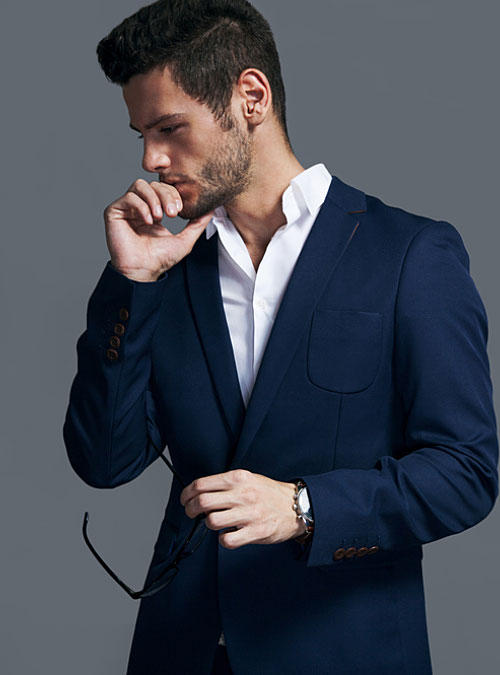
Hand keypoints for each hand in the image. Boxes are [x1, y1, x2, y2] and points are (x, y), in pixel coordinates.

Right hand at [103, 178, 215, 280]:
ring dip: (153, 198)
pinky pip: (128, 197)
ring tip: (159, 216)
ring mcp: (126, 208)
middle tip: (172, 213)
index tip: (179, 211)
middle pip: (153, 184)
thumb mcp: (185, 239)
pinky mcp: (114, 212)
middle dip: (166, 195)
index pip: (164, 189)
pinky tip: (148, 220)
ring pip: (140, 185)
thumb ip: (197, 223)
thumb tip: (211, 208)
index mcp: (154, 210)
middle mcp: (139, 206)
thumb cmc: (160, 259)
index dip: (173, 194)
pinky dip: (140, 206)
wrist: (143, 271)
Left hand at [179, 469, 306, 548]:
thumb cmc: (269, 493)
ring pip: (212, 521)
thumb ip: (226, 484)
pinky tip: (228, 534)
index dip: (187, 494)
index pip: (201, 484)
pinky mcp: (255, 531)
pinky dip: (223, 539)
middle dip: (190, 510)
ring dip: (208, 524)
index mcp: (238, 478)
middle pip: (202, 502)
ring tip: (214, 522)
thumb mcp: (248, 478)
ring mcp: (249, 513)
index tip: (185, 499)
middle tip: (191, 513)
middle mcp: (242, 494)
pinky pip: (227, 540)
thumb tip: (201, 492)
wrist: (297, 506)